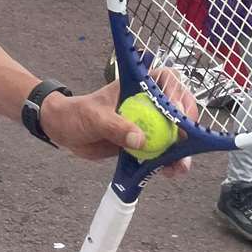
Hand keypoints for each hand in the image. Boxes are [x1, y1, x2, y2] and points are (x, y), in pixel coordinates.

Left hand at [40, 67, 196, 175]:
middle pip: (178, 109)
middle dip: (187, 127)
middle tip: (185, 142)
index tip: (176, 110)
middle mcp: (147, 103)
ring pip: (174, 135)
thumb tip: (140, 140)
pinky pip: (162, 152)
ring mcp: (147, 124)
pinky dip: (168, 162)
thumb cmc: (76, 114)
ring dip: (181, 151)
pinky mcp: (143, 144)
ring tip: (180, 166)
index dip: (177, 92)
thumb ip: (115, 126)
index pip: (166, 80)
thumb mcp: (93, 117)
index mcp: (137, 87)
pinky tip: (169, 172)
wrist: (64, 131)